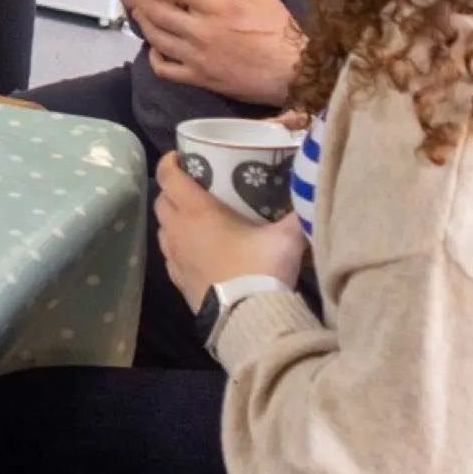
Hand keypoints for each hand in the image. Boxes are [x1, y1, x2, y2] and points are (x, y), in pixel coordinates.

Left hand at [118, 0, 303, 106]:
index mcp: (218, 8)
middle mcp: (201, 33)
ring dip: (139, 16)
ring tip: (134, 0)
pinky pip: (163, 68)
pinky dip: (153, 54)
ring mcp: (196, 58)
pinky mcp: (198, 79)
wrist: (296, 76)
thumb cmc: (281, 34)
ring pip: (153, 37)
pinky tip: (154, 42)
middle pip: (153, 9)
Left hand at [155, 152, 307, 307]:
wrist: (247, 318)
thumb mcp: (286, 238)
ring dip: (172, 218)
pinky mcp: (177, 280)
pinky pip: (169, 254)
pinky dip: (177, 244)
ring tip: (193, 216)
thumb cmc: (261, 269)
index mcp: (197, 212)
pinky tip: (195, 248)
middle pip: (162, 201)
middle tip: (193, 185)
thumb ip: (297, 214)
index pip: (169, 177)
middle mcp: (178, 231)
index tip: (181, 156)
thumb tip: (310, 196)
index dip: (169, 162)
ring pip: (163, 228)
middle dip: (172, 189)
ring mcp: (174, 257)